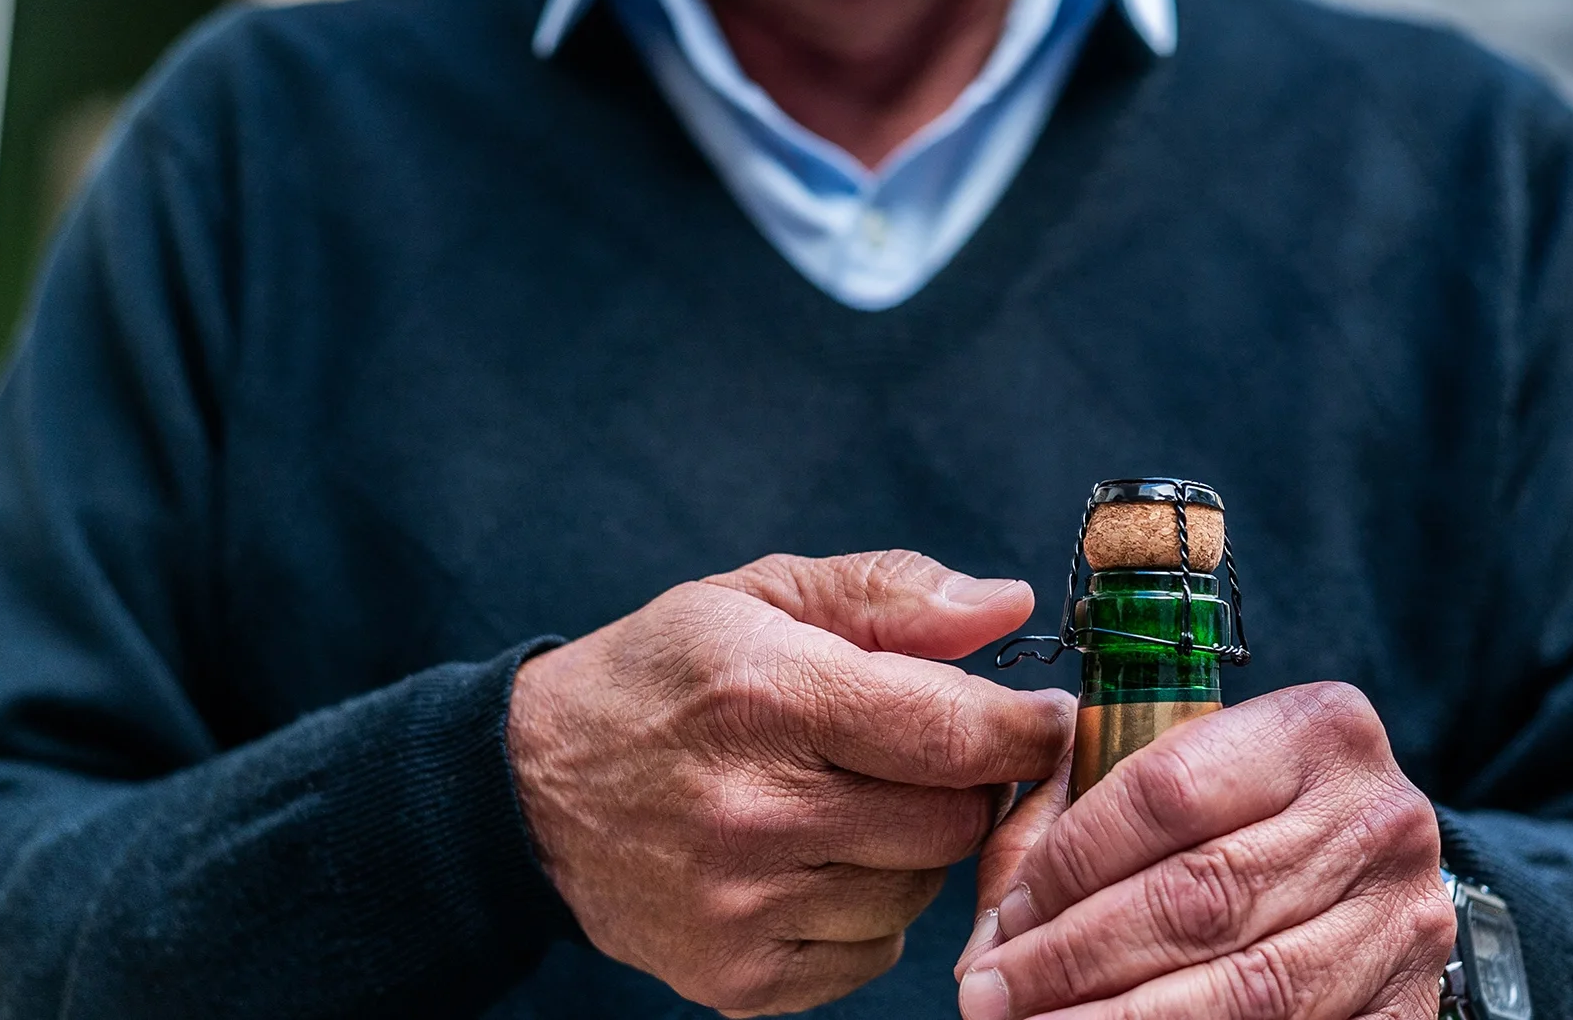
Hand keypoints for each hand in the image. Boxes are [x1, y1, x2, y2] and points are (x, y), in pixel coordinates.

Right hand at [508, 550, 1074, 1016]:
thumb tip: (1008, 607)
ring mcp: (743, 906)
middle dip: (964, 784)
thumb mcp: (761, 595)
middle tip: (930, 755)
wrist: (532, 790)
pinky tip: (817, 862)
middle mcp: (756, 811)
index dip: (1023, 728)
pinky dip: (868, 911)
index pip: (953, 734)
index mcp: (771, 697)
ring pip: (921, 892)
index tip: (1040, 717)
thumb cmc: (663, 677)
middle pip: (952, 822)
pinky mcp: (737, 977)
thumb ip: (891, 594)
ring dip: (914, 850)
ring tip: (854, 804)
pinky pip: (872, 954)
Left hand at [951, 684, 1453, 1019]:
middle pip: (1199, 896)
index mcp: (1316, 730)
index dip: (1070, 862)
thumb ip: (1078, 828)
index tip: (1007, 913)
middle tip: (992, 995)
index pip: (1166, 791)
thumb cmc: (1245, 822)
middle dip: (1075, 956)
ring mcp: (1402, 919)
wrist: (1371, 876)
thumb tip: (993, 936)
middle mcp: (1376, 817)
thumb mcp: (1176, 785)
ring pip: (1244, 987)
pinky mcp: (1410, 1005)